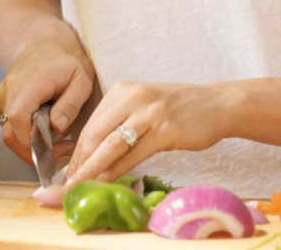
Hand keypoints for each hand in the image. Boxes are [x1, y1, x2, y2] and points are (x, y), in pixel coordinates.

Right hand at [0, 22, 96, 163]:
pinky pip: (10, 124)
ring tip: (57, 139)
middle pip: (10, 133)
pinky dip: (25, 133)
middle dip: (33, 150)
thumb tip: (57, 129)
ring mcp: (2, 96)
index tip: (57, 150)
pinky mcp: (3, 100)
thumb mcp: (81, 79)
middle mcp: (9, 91)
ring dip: (30, 143)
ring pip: (9, 131)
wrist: (44, 38)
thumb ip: (70, 105)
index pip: (18, 121)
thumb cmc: (67, 58)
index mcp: (28, 85)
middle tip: (61, 150)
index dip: (33, 143)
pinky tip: (46, 128)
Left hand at [61, 80, 236, 187]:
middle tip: (63, 189)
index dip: (74, 153)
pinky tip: (105, 184)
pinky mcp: (165, 130)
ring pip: (110, 146)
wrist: (217, 104)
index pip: (90, 124)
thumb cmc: (178, 108)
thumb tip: (90, 153)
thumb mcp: (144, 106)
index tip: (64, 174)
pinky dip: (115, 173)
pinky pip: (132, 156)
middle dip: (76, 165)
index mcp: (123, 89)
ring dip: (90, 172)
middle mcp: (134, 96)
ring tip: (75, 190)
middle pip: (94, 135)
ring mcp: (150, 113)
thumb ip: (119, 122)